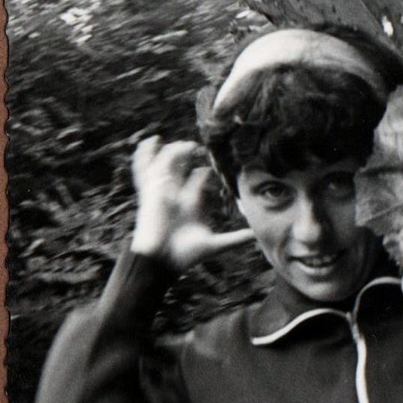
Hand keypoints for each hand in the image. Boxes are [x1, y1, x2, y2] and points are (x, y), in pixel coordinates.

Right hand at [130, 137, 254, 270]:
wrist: (162, 261)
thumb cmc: (185, 255)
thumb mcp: (215, 244)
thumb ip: (236, 238)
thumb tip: (257, 236)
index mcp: (191, 206)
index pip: (198, 182)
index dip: (205, 174)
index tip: (213, 169)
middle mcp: (176, 197)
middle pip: (181, 169)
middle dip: (188, 156)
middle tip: (199, 148)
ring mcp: (163, 193)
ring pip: (166, 165)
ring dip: (176, 152)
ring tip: (188, 145)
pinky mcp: (150, 192)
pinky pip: (145, 169)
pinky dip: (146, 154)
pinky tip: (154, 141)